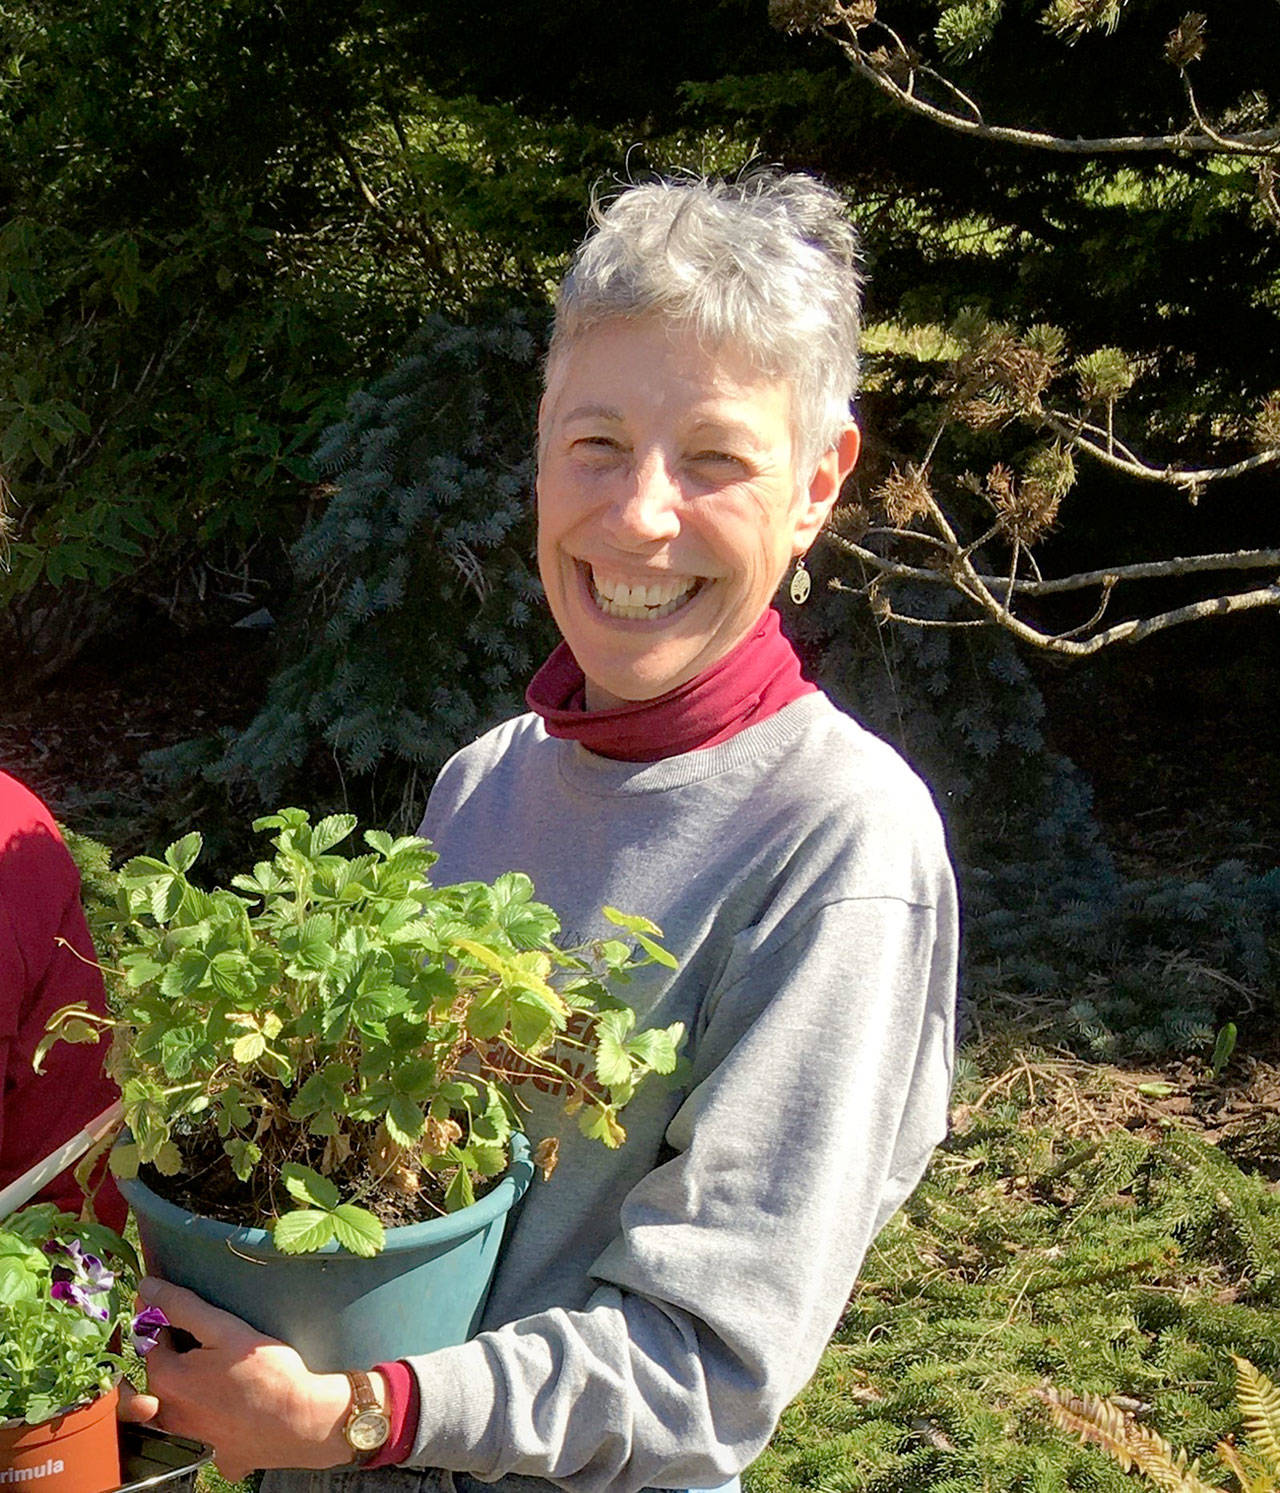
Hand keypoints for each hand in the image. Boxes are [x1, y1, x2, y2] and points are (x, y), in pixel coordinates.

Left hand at [125, 1276, 362, 1480]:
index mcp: (168, 1381)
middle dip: (173, 1346)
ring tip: (214, 1364)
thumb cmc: (267, 1374)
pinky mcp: (212, 1454)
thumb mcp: (225, 1329)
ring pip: (177, 1399)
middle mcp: (169, 1415)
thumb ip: (182, 1307)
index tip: (169, 1296)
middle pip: (162, 1369)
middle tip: (198, 1329)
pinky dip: (206, 1410)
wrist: (303, 1424)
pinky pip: (199, 1426)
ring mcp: (189, 1439)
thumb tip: (147, 1286)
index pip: (149, 1338)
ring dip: (186, 1378)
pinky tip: (231, 1399)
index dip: (159, 1313)